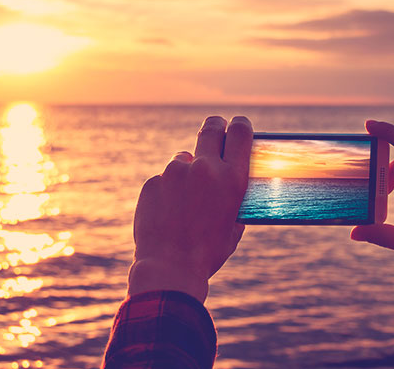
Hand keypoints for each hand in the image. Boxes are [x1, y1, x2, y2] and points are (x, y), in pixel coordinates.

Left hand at [128, 116, 252, 302]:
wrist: (170, 268)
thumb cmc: (207, 253)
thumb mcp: (233, 228)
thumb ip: (233, 203)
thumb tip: (229, 192)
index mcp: (232, 179)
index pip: (240, 133)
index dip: (240, 125)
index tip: (238, 125)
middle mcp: (205, 168)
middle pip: (211, 128)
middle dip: (215, 126)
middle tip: (215, 130)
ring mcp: (175, 173)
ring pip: (183, 159)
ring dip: (187, 171)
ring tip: (184, 203)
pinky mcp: (152, 182)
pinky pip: (163, 179)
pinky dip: (167, 191)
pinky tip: (167, 214)